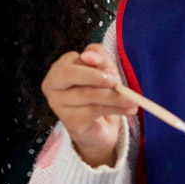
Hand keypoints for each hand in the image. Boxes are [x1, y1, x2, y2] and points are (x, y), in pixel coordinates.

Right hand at [41, 44, 135, 166]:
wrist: (98, 127)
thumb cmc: (99, 93)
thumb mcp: (104, 70)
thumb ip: (99, 58)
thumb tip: (88, 56)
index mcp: (59, 68)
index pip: (72, 58)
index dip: (93, 60)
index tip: (110, 69)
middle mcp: (53, 84)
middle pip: (68, 73)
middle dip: (94, 76)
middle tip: (115, 82)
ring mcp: (58, 104)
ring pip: (86, 94)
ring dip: (113, 96)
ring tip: (132, 100)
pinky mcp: (69, 120)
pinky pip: (93, 111)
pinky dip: (114, 109)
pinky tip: (127, 109)